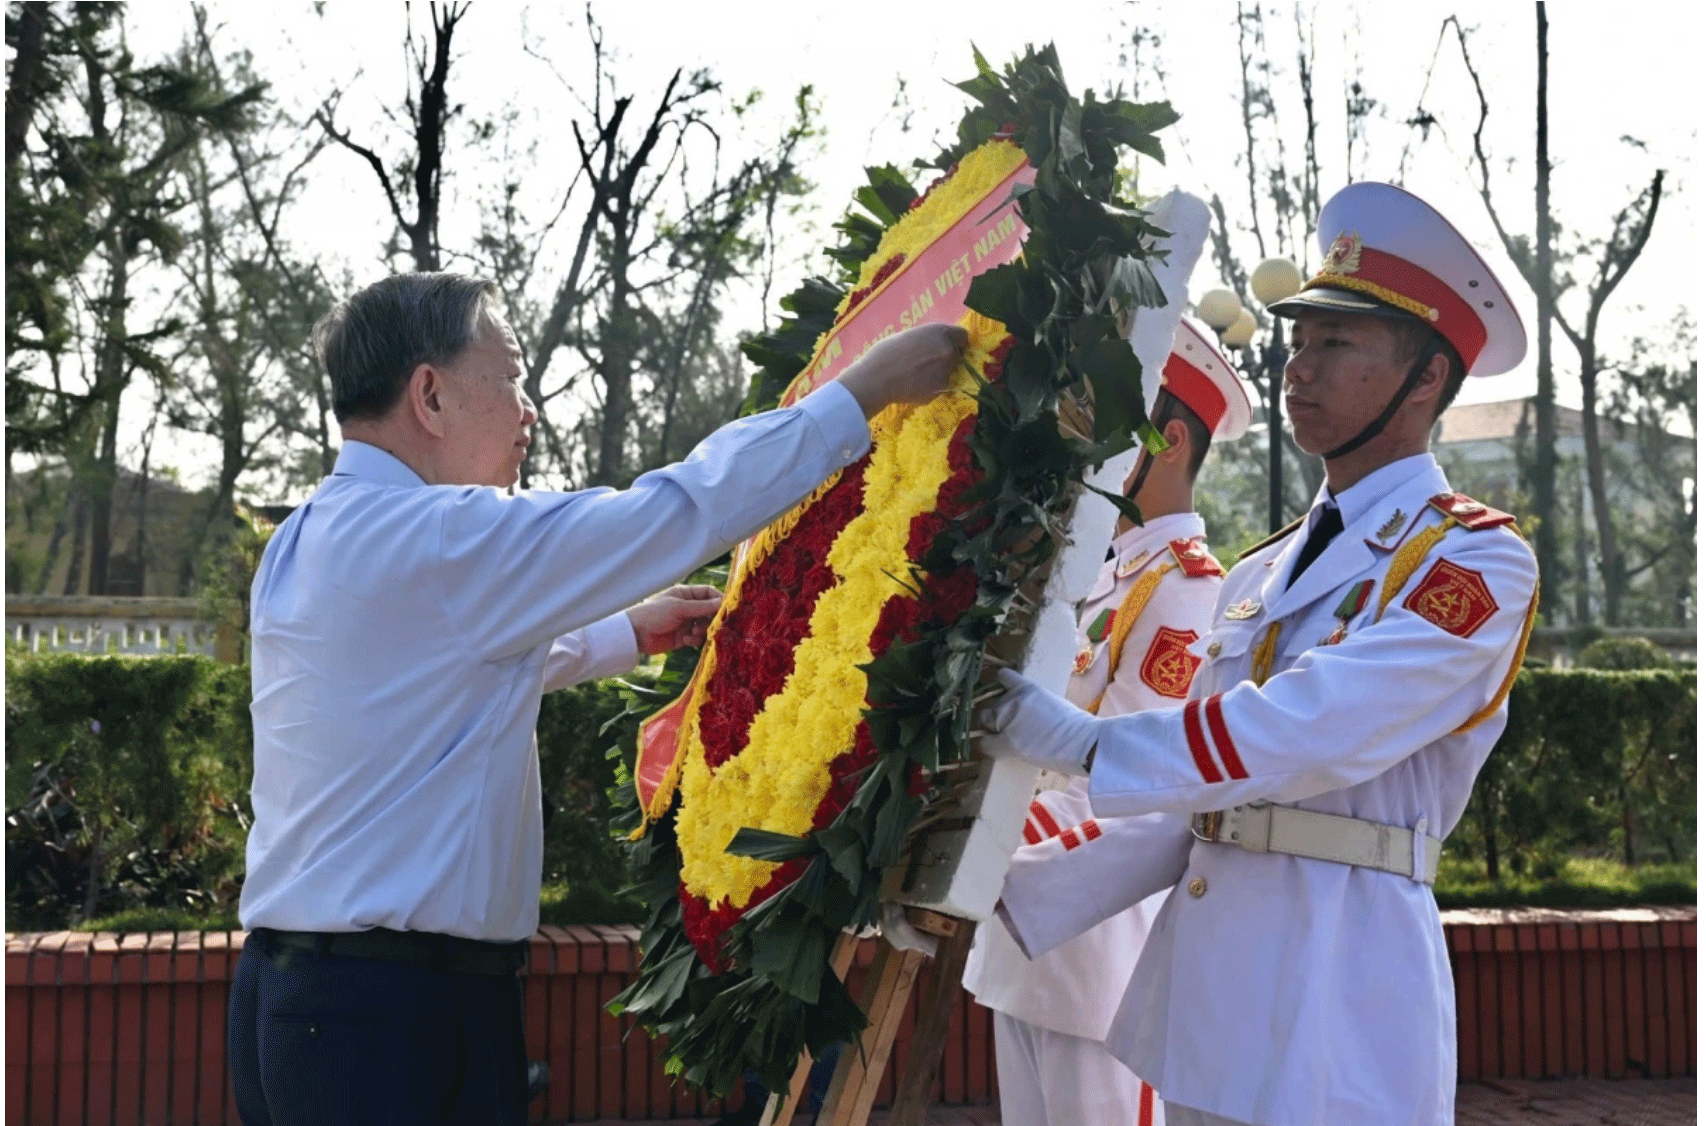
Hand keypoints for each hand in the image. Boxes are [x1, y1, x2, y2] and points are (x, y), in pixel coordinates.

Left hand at [626, 585, 721, 654]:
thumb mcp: (679, 607)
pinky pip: (696, 638)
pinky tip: (685, 640)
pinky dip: (694, 640)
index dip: (719, 600)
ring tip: (693, 632)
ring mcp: (685, 623)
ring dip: (702, 630)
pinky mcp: (682, 637)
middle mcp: (687, 608)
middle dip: (712, 619)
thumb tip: (723, 603)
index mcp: (685, 595)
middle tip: (712, 625)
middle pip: (709, 611)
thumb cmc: (654, 614)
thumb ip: (702, 607)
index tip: (727, 609)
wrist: (635, 634)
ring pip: (704, 626)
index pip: (708, 594)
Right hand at [835, 322, 968, 417]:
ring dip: (939, 373)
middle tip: (928, 363)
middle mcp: (948, 351)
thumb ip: (928, 339)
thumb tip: (934, 344)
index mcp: (940, 332)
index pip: (962, 336)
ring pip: (949, 372)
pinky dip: (930, 387)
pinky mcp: (941, 390)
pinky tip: (913, 386)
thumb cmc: (886, 352)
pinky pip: (940, 387)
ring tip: (917, 376)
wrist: (878, 378)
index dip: (957, 342)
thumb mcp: (910, 335)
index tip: (950, 347)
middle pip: (957, 355)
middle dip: (947, 358)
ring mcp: (947, 372)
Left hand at [975, 669, 1100, 774]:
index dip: (1000, 685)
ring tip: (1002, 739)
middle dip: (995, 713)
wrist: (1082, 741)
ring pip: (984, 721)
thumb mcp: (1053, 703)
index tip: (1002, 692)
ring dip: (991, 729)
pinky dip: (986, 745)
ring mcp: (1007, 720)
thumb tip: (1028, 715)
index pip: (1003, 676)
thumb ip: (1034, 704)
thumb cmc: (1077, 725)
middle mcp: (1013, 700)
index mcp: (1027, 687)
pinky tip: (993, 747)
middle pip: (990, 703)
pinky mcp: (1006, 741)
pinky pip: (984, 743)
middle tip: (1007, 725)